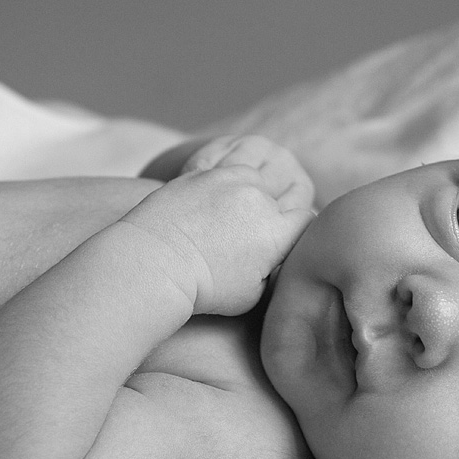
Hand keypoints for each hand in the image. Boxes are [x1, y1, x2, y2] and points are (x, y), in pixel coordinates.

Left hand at [121, 137, 315, 315]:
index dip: (296, 231)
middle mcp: (258, 200)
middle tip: (249, 234)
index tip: (282, 242)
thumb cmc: (203, 289)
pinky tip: (215, 196)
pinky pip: (226, 163)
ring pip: (255, 176)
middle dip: (271, 212)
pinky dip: (224, 177)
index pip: (305, 220)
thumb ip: (274, 270)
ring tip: (229, 215)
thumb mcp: (253, 294)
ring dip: (249, 190)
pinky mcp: (204, 170)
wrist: (152, 265)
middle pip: (280, 197)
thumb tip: (279, 256)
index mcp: (276, 233)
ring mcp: (230, 179)